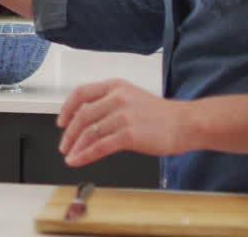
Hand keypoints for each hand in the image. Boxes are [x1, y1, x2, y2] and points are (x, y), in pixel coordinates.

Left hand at [56, 79, 193, 166]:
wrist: (186, 124)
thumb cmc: (162, 115)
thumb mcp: (132, 98)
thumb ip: (110, 104)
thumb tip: (86, 119)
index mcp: (116, 86)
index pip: (81, 93)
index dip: (67, 108)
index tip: (61, 122)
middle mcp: (117, 98)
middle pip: (82, 115)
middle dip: (69, 133)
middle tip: (64, 145)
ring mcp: (123, 116)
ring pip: (89, 132)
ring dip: (75, 146)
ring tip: (70, 156)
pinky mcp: (129, 135)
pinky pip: (100, 146)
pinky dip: (85, 155)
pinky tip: (79, 161)